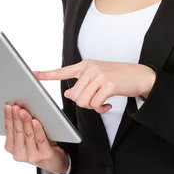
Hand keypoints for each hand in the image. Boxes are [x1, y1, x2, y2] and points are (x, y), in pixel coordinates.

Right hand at [4, 103, 68, 173]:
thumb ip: (21, 126)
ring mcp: (32, 156)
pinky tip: (35, 121)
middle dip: (16, 118)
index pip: (8, 130)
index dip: (8, 117)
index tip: (8, 106)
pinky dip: (37, 130)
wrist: (53, 161)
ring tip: (24, 111)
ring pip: (27, 135)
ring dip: (25, 122)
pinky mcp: (44, 155)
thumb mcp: (26, 137)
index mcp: (12, 148)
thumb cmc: (38, 145)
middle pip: (17, 132)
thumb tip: (18, 107)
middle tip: (16, 107)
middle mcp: (20, 153)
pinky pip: (40, 140)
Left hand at [33, 59, 155, 113]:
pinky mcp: (108, 84)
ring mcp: (99, 75)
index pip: (62, 71)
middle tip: (97, 100)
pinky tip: (109, 103)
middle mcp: (90, 69)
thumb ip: (82, 84)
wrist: (140, 76)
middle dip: (85, 103)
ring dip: (93, 106)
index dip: (46, 74)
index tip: (33, 74)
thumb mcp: (98, 78)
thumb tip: (68, 94)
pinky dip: (101, 108)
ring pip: (83, 101)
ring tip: (103, 101)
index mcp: (85, 65)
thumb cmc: (119, 77)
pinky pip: (95, 104)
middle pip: (75, 96)